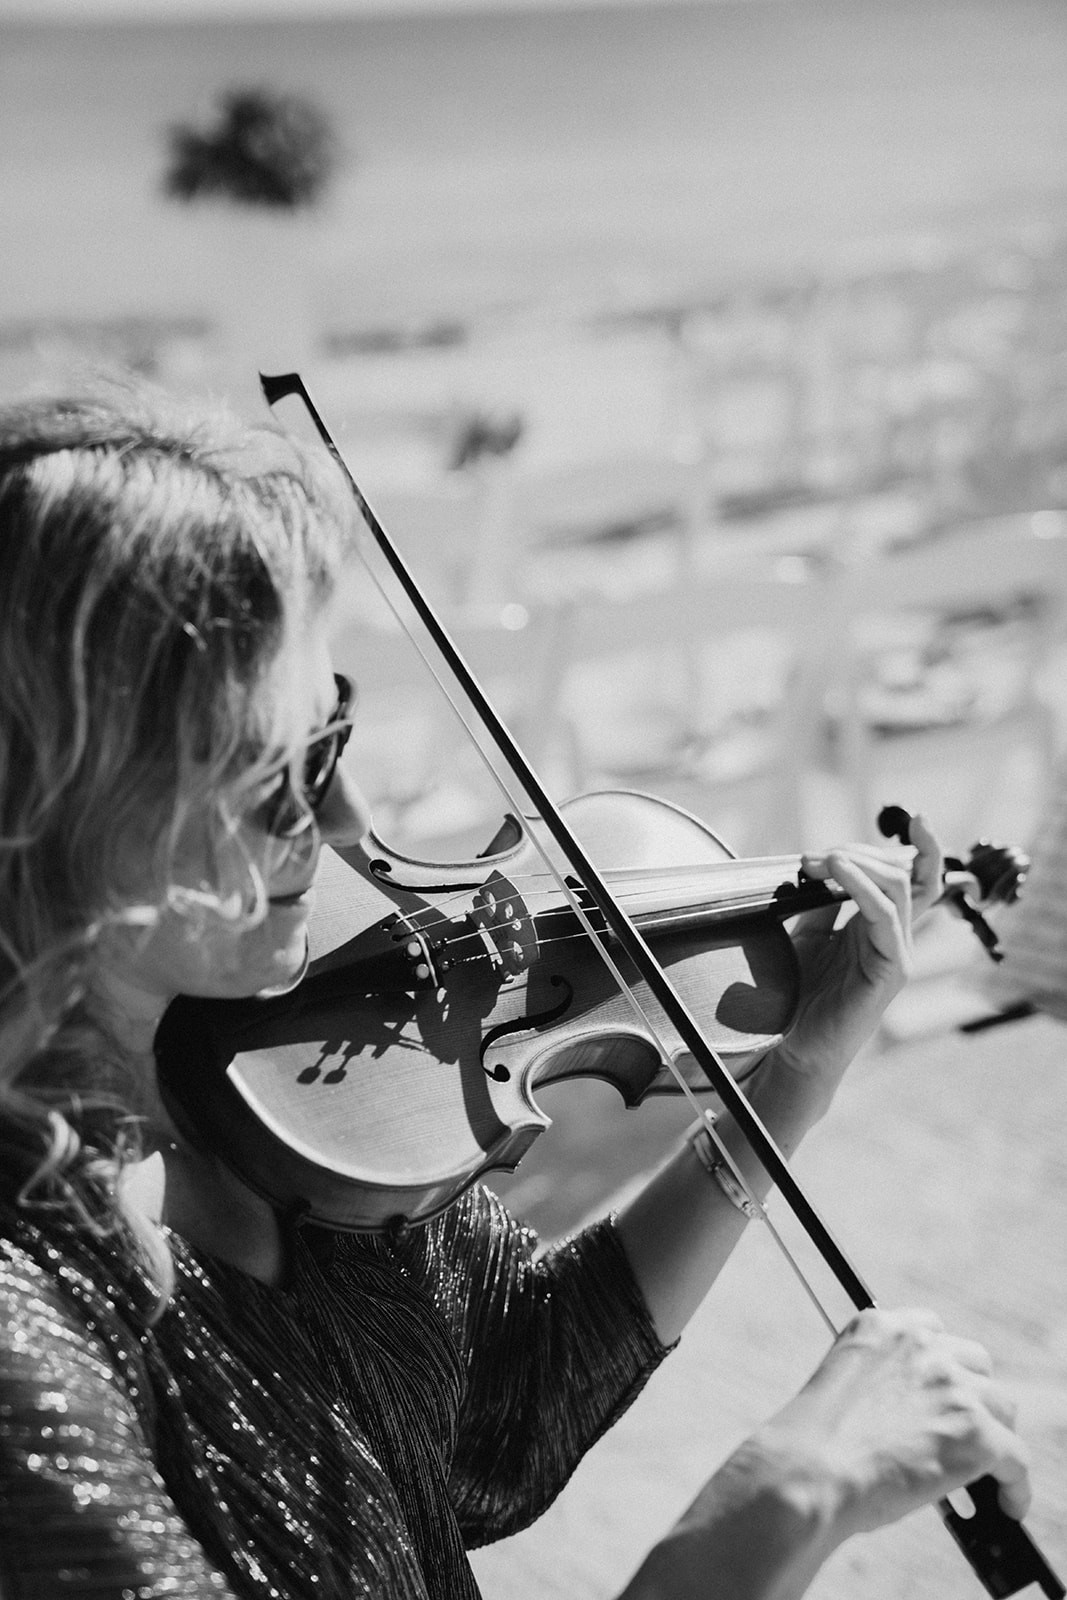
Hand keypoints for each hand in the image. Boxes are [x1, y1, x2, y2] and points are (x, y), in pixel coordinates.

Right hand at [753, 1306, 1030, 1538]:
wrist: (810, 1470)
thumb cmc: (813, 1445)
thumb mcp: (843, 1387)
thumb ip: (882, 1383)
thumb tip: (917, 1419)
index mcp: (880, 1326)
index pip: (932, 1329)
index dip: (941, 1362)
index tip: (942, 1386)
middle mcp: (920, 1346)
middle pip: (975, 1364)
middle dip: (972, 1395)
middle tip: (966, 1428)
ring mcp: (952, 1387)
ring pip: (1001, 1407)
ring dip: (996, 1435)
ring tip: (991, 1469)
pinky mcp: (976, 1433)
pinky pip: (1015, 1458)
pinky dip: (1014, 1485)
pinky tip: (1008, 1504)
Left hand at [765, 814, 943, 1097]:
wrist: (793, 1046)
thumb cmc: (799, 994)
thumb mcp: (804, 936)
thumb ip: (817, 903)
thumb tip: (813, 865)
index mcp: (879, 925)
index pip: (914, 878)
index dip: (923, 846)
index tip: (916, 816)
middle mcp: (894, 936)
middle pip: (902, 874)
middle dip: (858, 852)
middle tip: (812, 858)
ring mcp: (896, 954)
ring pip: (899, 889)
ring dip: (858, 864)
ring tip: (818, 861)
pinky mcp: (890, 972)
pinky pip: (886, 918)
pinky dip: (862, 888)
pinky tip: (838, 872)